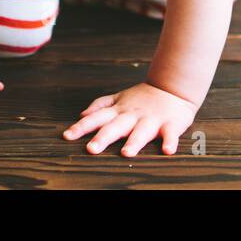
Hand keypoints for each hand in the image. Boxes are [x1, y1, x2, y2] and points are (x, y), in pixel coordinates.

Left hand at [62, 82, 197, 155]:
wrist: (172, 87)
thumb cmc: (143, 97)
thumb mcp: (118, 98)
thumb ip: (100, 106)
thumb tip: (81, 115)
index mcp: (119, 111)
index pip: (97, 118)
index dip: (82, 127)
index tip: (67, 136)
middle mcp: (132, 116)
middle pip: (116, 127)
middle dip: (103, 137)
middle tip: (92, 149)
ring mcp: (151, 120)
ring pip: (141, 131)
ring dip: (134, 142)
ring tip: (126, 153)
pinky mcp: (170, 124)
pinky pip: (170, 134)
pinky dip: (170, 141)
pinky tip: (167, 150)